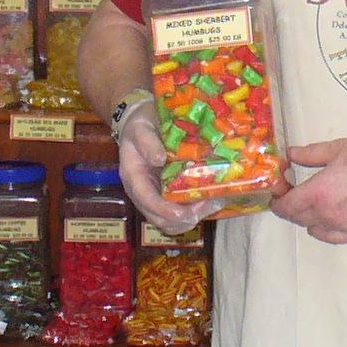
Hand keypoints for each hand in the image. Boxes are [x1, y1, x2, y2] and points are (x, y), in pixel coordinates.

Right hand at [114, 100, 217, 236]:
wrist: (141, 124)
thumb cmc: (140, 125)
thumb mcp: (140, 127)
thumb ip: (147, 142)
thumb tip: (158, 159)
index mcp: (133, 177)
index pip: (146, 201)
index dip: (164, 210)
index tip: (183, 213)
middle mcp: (143, 192)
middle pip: (160, 219)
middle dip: (184, 217)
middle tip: (207, 204)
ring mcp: (155, 196)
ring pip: (171, 222)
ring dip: (193, 218)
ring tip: (214, 203)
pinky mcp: (167, 195)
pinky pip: (180, 213)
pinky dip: (195, 212)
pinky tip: (211, 201)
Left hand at [270, 136, 346, 244]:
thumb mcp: (339, 148)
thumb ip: (310, 154)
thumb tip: (290, 155)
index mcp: (319, 192)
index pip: (285, 205)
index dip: (277, 197)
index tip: (278, 187)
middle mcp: (326, 215)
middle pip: (295, 218)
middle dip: (288, 205)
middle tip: (292, 190)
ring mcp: (342, 228)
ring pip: (311, 227)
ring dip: (304, 216)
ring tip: (310, 201)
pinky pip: (329, 237)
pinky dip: (320, 229)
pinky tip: (323, 219)